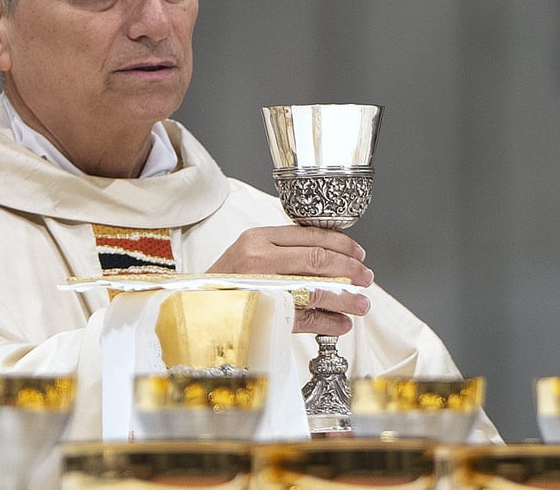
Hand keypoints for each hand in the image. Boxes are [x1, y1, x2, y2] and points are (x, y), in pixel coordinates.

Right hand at [205, 225, 372, 335]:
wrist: (193, 307)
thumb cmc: (224, 282)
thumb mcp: (248, 253)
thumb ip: (283, 250)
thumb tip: (330, 258)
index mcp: (258, 238)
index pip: (311, 236)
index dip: (342, 245)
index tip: (359, 254)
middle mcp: (260, 258)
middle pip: (319, 259)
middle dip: (350, 269)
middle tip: (366, 278)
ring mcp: (262, 287)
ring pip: (317, 288)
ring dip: (346, 298)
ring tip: (362, 304)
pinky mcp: (264, 314)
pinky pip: (305, 319)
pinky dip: (328, 323)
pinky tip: (341, 325)